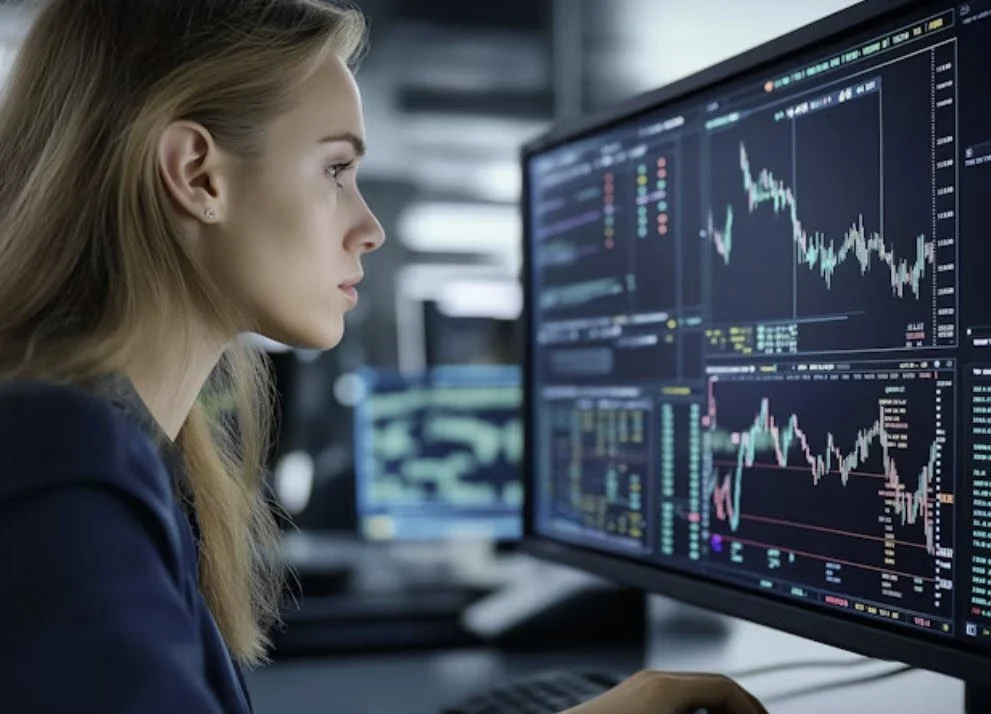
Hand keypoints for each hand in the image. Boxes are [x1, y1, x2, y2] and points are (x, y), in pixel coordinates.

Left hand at [561, 670, 767, 713]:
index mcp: (667, 686)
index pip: (727, 688)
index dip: (753, 709)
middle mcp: (651, 680)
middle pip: (710, 687)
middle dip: (736, 709)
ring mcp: (636, 689)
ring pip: (690, 694)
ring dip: (713, 712)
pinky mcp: (624, 703)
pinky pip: (670, 701)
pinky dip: (691, 713)